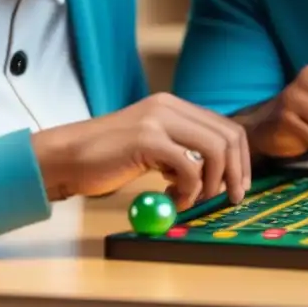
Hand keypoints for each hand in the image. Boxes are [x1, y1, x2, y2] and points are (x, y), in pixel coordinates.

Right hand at [31, 92, 251, 209]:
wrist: (67, 157)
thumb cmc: (108, 158)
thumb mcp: (153, 147)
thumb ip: (182, 151)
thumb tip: (219, 175)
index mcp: (175, 106)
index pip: (227, 128)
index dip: (240, 159)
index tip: (239, 186)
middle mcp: (170, 106)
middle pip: (228, 136)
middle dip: (235, 172)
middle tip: (229, 198)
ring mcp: (159, 120)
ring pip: (214, 150)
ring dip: (211, 183)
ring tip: (190, 200)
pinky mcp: (147, 139)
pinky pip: (189, 167)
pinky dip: (189, 190)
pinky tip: (171, 199)